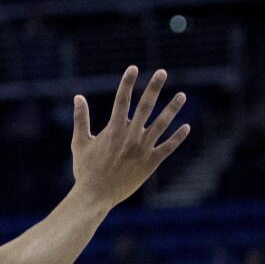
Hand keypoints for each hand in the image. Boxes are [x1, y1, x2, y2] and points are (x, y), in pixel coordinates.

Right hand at [70, 66, 189, 207]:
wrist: (96, 195)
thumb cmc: (85, 170)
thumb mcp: (79, 143)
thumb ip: (81, 119)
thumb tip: (78, 97)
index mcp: (113, 129)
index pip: (121, 100)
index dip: (127, 83)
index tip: (133, 68)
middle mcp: (131, 135)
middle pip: (145, 106)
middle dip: (154, 87)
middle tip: (162, 72)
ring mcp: (143, 148)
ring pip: (162, 124)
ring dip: (172, 109)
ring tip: (182, 95)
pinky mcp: (151, 162)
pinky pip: (168, 147)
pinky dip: (178, 137)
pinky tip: (187, 126)